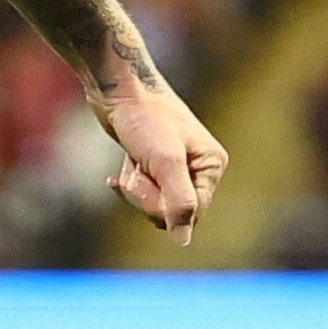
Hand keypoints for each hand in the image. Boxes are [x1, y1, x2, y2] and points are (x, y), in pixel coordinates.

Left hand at [101, 71, 227, 237]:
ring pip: (154, 202)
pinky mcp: (153, 162)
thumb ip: (178, 202)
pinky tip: (115, 176)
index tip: (145, 180)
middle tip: (137, 169)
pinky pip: (143, 191)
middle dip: (146, 196)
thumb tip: (183, 241)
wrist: (118, 87)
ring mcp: (175, 165)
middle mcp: (198, 166)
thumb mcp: (165, 162)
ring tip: (131, 161)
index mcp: (211, 165)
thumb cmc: (144, 119)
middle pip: (172, 211)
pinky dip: (128, 183)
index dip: (162, 206)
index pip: (191, 213)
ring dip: (135, 187)